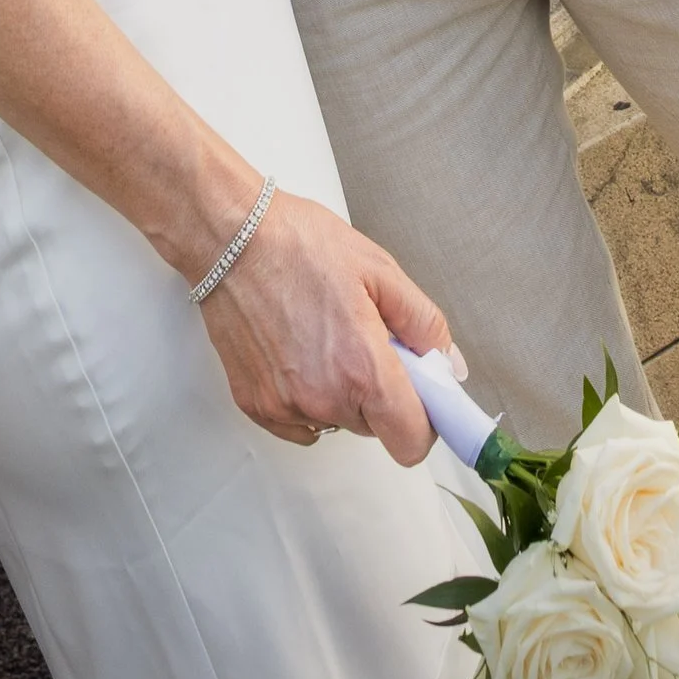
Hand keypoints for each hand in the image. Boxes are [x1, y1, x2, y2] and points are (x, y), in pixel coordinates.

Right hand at [194, 189, 447, 461]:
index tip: (421, 394)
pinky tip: (298, 350)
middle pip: (376, 427)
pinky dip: (308, 396)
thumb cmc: (298, 244)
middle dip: (381, 392)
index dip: (425, 419)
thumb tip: (448, 364)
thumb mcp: (378, 268)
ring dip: (343, 393)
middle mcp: (324, 400)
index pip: (412, 442)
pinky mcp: (257, 407)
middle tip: (366, 339)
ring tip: (325, 335)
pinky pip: (301, 421)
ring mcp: (286, 408)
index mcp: (361, 369)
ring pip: (338, 422)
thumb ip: (423, 323)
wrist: (229, 237)